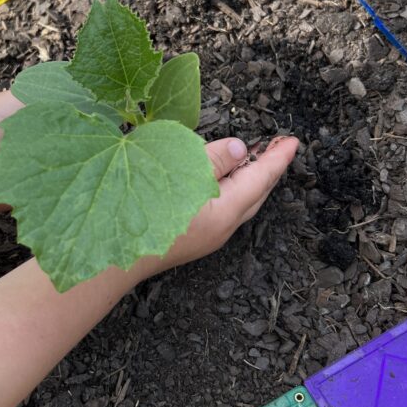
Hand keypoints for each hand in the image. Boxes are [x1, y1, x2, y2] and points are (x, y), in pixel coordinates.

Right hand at [135, 135, 297, 279]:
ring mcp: (207, 236)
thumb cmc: (141, 213)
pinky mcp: (193, 237)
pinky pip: (223, 207)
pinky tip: (222, 178)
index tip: (294, 141)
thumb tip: (241, 149)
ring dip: (250, 178)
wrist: (111, 265)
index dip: (277, 158)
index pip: (260, 179)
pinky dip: (231, 188)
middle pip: (256, 194)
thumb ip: (212, 160)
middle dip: (269, 169)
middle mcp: (222, 228)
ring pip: (240, 202)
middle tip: (278, 145)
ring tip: (254, 156)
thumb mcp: (179, 175)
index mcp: (224, 212)